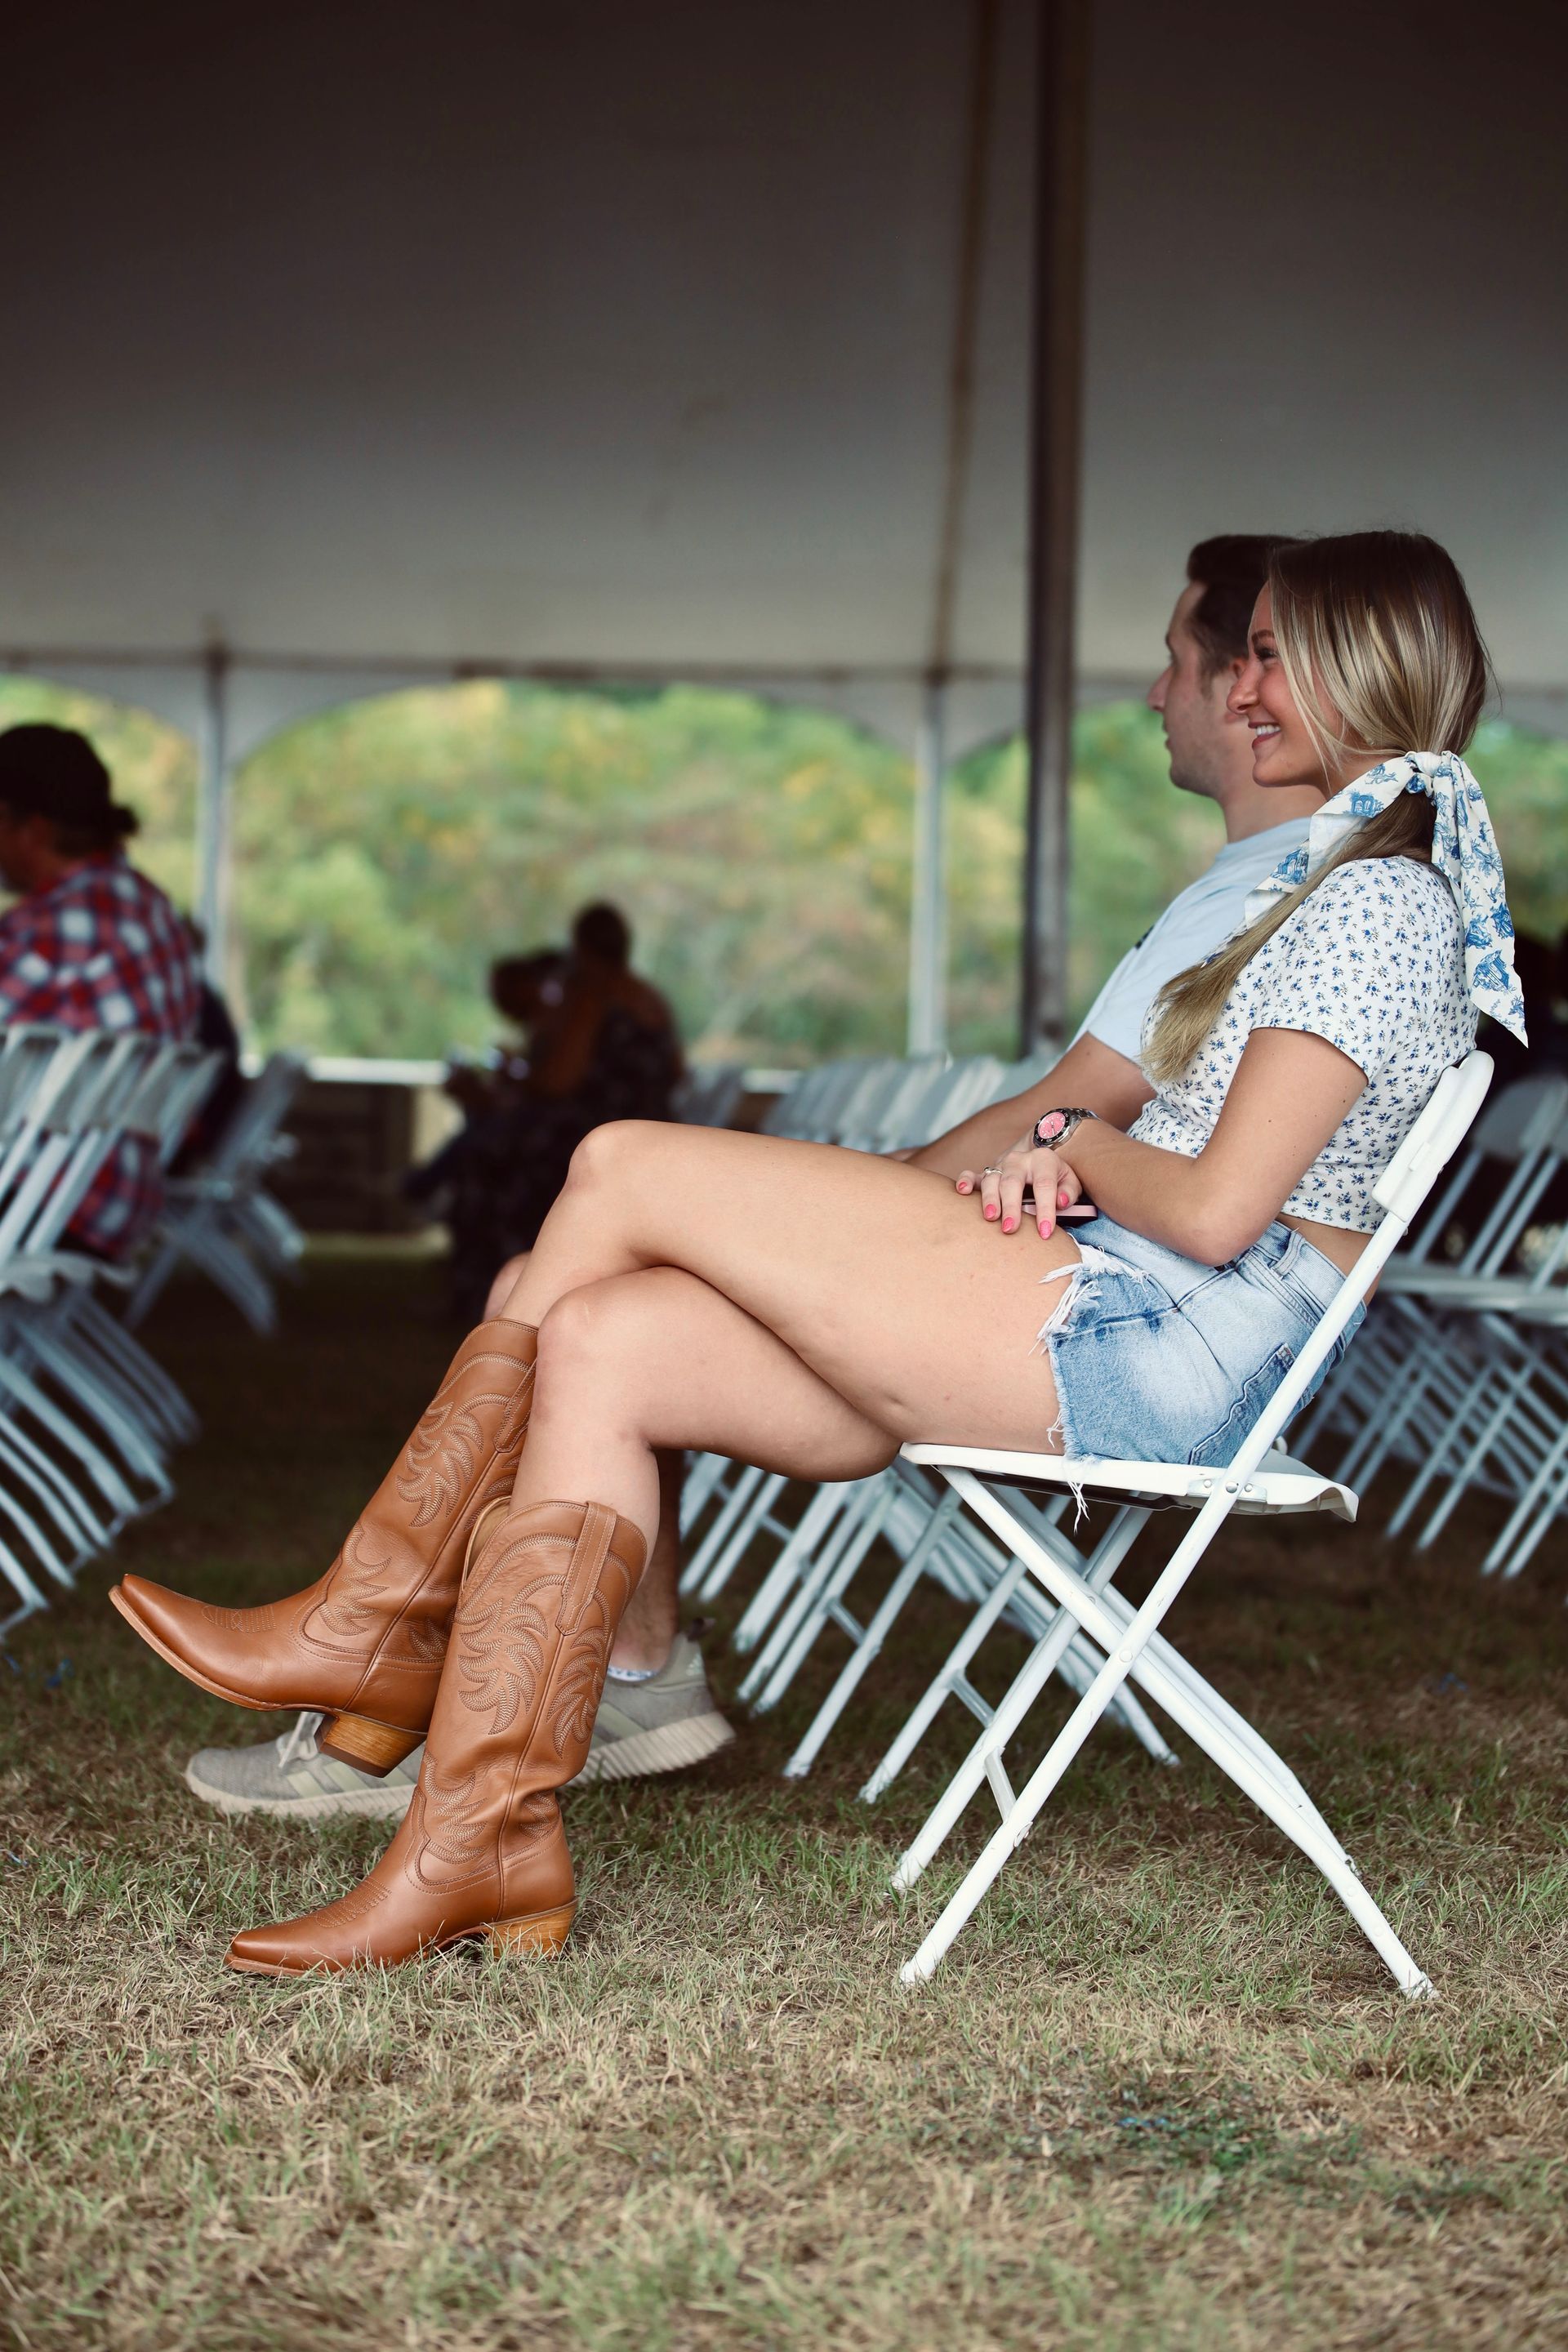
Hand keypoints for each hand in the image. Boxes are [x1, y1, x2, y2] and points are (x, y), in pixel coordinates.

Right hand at [956, 1134, 1082, 1237]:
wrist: (1041, 1160)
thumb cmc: (1057, 1178)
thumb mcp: (1071, 1181)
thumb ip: (1069, 1192)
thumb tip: (1061, 1202)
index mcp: (1043, 1160)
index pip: (1044, 1185)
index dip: (1045, 1209)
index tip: (1045, 1232)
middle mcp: (1019, 1160)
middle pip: (1013, 1182)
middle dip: (1011, 1206)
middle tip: (1011, 1228)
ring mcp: (1001, 1166)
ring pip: (991, 1180)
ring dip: (989, 1199)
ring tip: (991, 1218)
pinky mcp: (987, 1174)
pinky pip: (972, 1175)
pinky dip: (965, 1181)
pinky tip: (961, 1191)